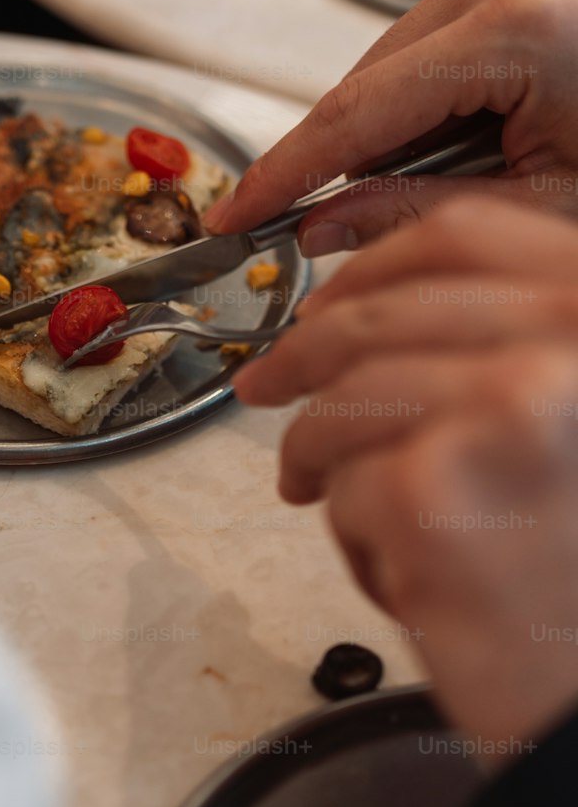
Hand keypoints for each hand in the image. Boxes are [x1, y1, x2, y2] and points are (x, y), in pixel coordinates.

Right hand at [206, 0, 577, 257]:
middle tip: (283, 230)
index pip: (360, 111)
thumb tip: (316, 229)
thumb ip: (410, 214)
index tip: (230, 216)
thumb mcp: (535, 214)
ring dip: (370, 138)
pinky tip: (416, 160)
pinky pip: (425, 48)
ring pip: (389, 64)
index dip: (285, 173)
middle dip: (327, 161)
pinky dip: (410, 109)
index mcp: (518, 29)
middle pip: (368, 82)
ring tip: (368, 204)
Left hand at [238, 196, 577, 756]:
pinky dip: (352, 535)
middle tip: (260, 387)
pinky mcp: (430, 495)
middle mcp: (565, 345)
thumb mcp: (569, 422)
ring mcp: (499, 412)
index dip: (373, 265)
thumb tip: (357, 311)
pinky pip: (341, 485)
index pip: (464, 234)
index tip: (323, 300)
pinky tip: (399, 573)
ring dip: (316, 454)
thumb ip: (502, 348)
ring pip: (342, 401)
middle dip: (300, 356)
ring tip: (321, 494)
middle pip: (381, 316)